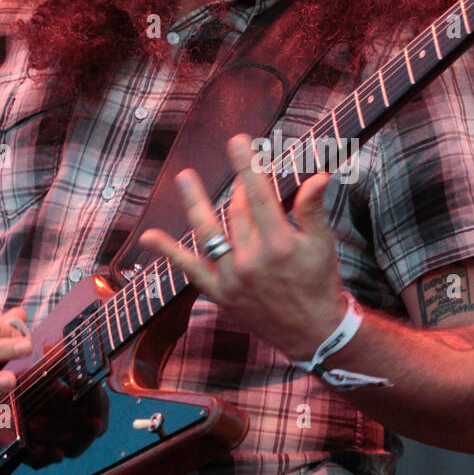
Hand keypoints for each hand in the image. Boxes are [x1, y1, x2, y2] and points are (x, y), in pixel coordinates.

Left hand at [139, 133, 346, 361]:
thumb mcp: (324, 245)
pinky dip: (168, 253)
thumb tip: (319, 176)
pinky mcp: (220, 293)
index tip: (238, 141)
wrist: (312, 333)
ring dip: (195, 203)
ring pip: (210, 232)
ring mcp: (232, 278)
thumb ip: (313, 210)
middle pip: (237, 211)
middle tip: (243, 171)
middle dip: (240, 187)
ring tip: (184, 177)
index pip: (260, 196)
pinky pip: (190, 270)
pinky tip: (148, 236)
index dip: (247, 166)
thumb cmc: (320, 283)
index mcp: (280, 245)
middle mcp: (252, 261)